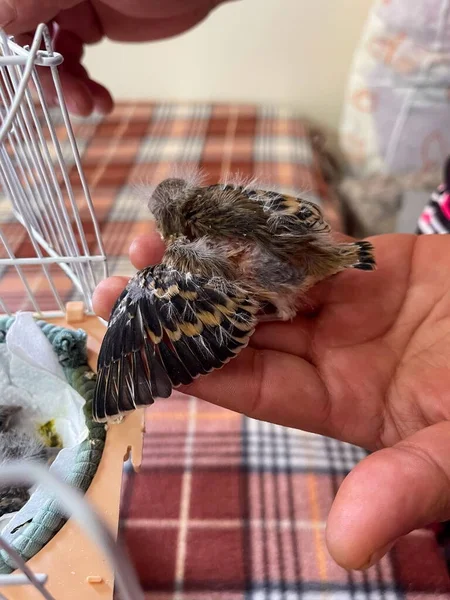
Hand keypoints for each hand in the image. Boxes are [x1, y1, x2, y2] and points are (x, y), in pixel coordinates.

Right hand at [1, 0, 230, 114]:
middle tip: (75, 103)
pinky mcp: (94, 23)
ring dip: (68, 85)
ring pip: (50, 52)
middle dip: (49, 74)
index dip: (19, 48)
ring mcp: (70, 3)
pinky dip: (83, 82)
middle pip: (27, 37)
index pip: (11, 14)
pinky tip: (100, 99)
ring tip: (93, 106)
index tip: (36, 73)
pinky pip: (73, 58)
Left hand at [93, 228, 449, 569]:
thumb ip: (404, 487)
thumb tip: (345, 547)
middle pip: (238, 331)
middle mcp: (324, 353)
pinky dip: (260, 232)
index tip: (134, 350)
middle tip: (116, 288)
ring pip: (259, 283)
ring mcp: (339, 304)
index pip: (247, 385)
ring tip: (148, 244)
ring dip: (205, 264)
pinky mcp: (360, 262)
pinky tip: (213, 220)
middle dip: (178, 309)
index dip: (192, 369)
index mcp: (333, 402)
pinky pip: (301, 245)